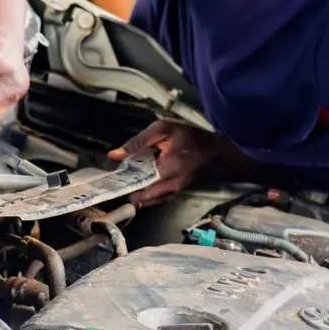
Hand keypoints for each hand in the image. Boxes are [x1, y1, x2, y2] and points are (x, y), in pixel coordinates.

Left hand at [108, 119, 225, 207]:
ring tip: (130, 181)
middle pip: (141, 197)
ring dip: (138, 192)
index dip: (122, 183)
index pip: (137, 184)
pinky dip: (147, 193)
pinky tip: (143, 182)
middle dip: (129, 190)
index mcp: (166, 169)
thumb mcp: (163, 129)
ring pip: (149, 200)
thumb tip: (113, 155)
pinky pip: (157, 198)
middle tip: (120, 181)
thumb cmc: (189, 137)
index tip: (112, 180)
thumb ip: (138, 142)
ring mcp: (174, 191)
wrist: (217, 151)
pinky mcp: (177, 193)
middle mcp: (171, 185)